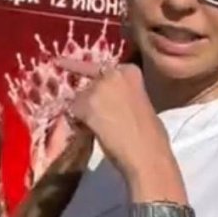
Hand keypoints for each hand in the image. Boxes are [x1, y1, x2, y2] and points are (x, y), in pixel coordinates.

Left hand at [56, 57, 170, 178]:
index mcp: (130, 71)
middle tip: (97, 116)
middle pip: (90, 83)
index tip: (65, 63)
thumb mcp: (141, 103)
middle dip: (91, 98)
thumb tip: (110, 103)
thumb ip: (124, 95)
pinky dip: (78, 123)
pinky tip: (92, 132)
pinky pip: (73, 112)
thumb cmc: (152, 135)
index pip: (104, 68)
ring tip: (99, 129)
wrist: (146, 153)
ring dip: (84, 112)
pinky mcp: (85, 104)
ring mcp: (98, 87)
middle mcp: (112, 73)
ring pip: (79, 98)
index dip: (93, 76)